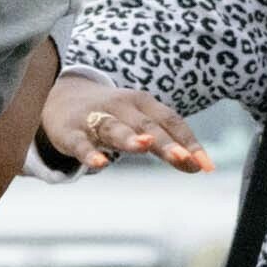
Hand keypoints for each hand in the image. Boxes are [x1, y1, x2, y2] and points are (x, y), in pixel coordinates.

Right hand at [40, 71, 205, 172]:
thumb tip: (198, 167)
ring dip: (130, 137)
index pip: (171, 120)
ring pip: (114, 128)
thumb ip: (168, 144)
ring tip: (144, 146)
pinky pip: (81, 144)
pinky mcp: (70, 132)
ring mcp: (94, 118)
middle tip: (182, 157)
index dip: (190, 142)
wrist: (60, 98)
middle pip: (146, 125)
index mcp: (142, 103)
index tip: (206, 166)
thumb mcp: (140, 124)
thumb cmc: (111, 116)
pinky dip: (90, 153)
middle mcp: (120, 106)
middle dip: (165, 142)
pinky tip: (100, 164)